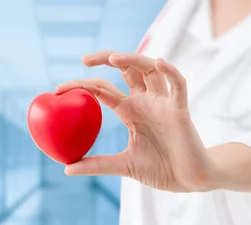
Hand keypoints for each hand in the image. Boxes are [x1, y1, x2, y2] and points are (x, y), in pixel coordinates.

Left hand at [57, 50, 218, 191]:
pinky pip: (178, 85)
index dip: (82, 84)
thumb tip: (66, 169)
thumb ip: (97, 164)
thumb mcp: (123, 165)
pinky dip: (170, 72)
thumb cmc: (162, 169)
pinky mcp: (180, 110)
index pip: (102, 89)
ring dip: (132, 59)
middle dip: (105, 58)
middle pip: (125, 69)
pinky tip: (159, 63)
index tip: (58, 89)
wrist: (191, 180)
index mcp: (130, 110)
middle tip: (84, 59)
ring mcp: (163, 103)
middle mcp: (145, 101)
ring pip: (149, 69)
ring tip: (113, 57)